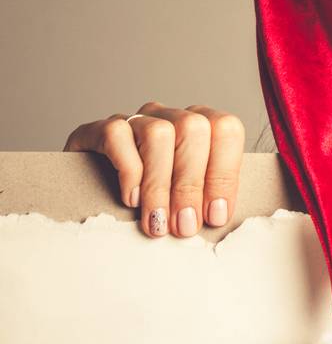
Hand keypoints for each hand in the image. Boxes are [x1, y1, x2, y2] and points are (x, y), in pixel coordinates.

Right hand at [63, 102, 245, 237]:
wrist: (92, 194)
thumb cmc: (152, 202)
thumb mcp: (187, 201)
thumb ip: (206, 202)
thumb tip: (215, 219)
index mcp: (201, 127)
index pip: (225, 130)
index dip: (223, 174)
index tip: (214, 216)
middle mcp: (170, 117)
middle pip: (193, 129)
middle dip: (190, 185)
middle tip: (184, 226)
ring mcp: (135, 120)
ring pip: (158, 134)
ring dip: (160, 185)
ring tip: (157, 221)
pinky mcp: (99, 129)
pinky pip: (117, 135)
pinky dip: (129, 172)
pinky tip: (131, 200)